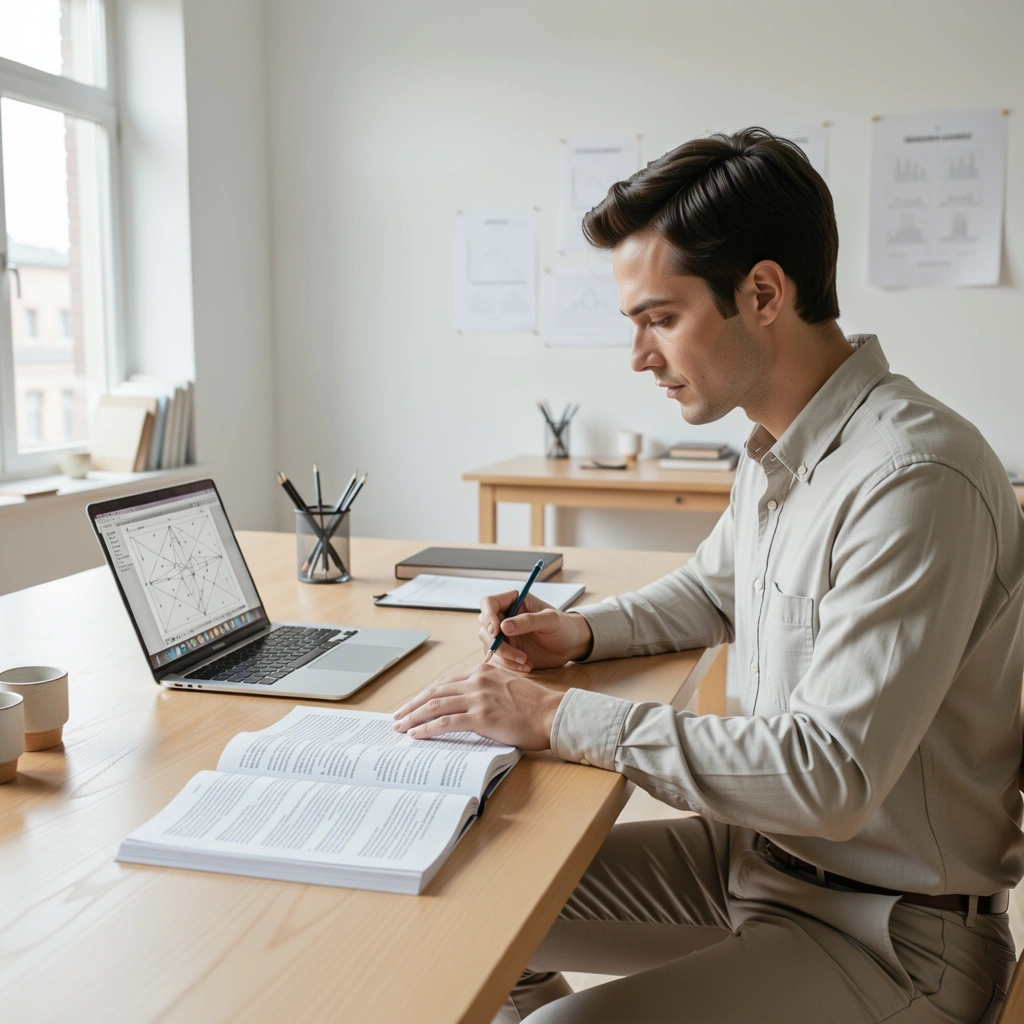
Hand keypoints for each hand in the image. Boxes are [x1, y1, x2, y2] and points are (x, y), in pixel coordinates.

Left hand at [392, 663, 564, 748]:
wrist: (552, 714)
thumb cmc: (534, 707)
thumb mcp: (507, 687)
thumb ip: (486, 690)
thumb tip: (466, 705)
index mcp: (483, 671)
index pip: (445, 682)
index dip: (426, 694)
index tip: (413, 704)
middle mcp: (477, 680)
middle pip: (435, 691)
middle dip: (413, 704)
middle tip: (398, 716)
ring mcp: (478, 697)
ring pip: (435, 705)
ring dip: (414, 716)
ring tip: (400, 726)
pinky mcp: (481, 716)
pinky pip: (445, 722)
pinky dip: (427, 728)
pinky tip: (416, 734)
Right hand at [478, 591, 592, 671]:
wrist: (569, 646)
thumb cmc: (563, 626)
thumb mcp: (551, 620)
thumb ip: (529, 621)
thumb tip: (503, 627)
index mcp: (513, 600)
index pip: (488, 602)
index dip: (488, 616)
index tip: (496, 631)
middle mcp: (504, 616)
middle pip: (485, 626)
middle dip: (497, 643)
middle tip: (517, 654)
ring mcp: (503, 634)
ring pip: (488, 644)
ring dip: (504, 656)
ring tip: (525, 661)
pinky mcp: (506, 650)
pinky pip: (497, 658)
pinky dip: (509, 665)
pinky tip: (526, 666)